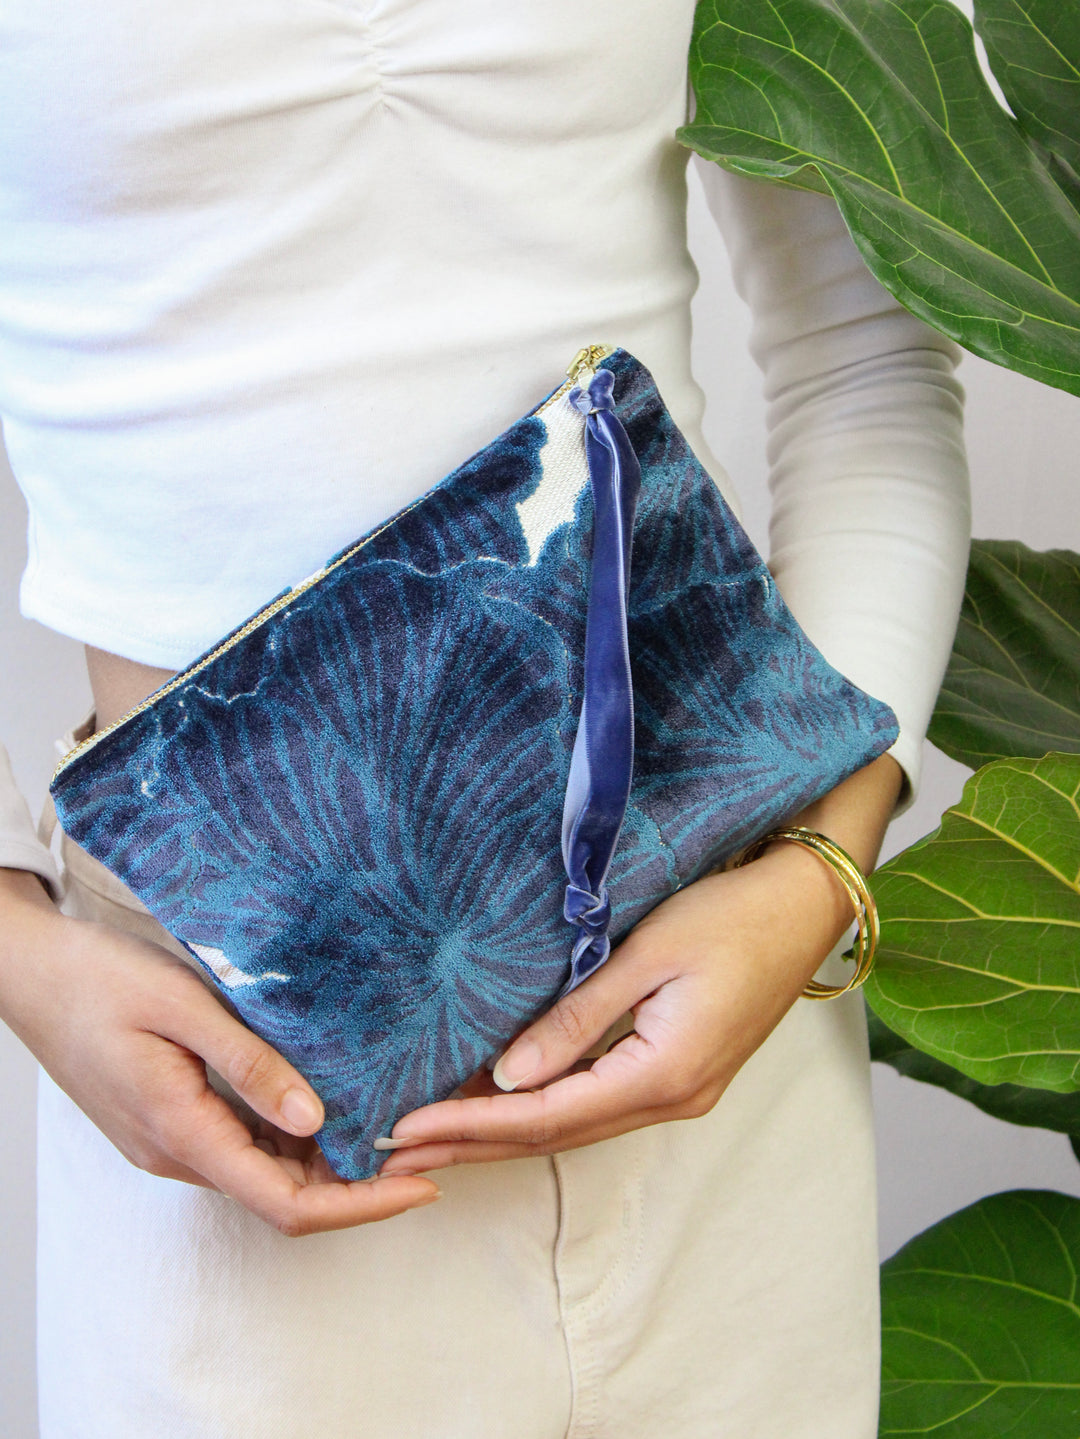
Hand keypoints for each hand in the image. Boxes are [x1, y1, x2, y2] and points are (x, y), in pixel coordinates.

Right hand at [0, 869, 440, 1234]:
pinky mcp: (171, 1120)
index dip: (361, 1204)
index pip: (288, 1203)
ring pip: (266, 1172)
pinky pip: (244, 1146)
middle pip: (284, 1196)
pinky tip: (335, 1102)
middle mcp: (178, 1153)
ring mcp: (171, 1141)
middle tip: (426, 1147)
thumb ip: (250, 1063)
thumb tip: (318, 1119)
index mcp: (182, 1132)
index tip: (422, 1185)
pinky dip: (295, 1138)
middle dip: (360, 1185)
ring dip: (330, 1161)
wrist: (29, 974)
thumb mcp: (181, 1007)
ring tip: (395, 1122)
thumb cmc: (97, 980)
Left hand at [377, 752, 903, 1176]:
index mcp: (664, 1074)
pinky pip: (596, 1105)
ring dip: (501, 1135)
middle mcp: (673, 1099)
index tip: (404, 1130)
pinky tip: (501, 1104)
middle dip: (473, 1146)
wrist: (804, 904)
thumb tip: (509, 1078)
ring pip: (573, 1127)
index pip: (547, 1117)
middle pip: (555, 1137)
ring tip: (432, 1137)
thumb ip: (576, 1018)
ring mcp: (680, 1092)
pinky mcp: (679, 1072)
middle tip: (396, 1152)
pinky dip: (541, 1111)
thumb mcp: (647, 954)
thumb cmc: (730, 915)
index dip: (471, 1127)